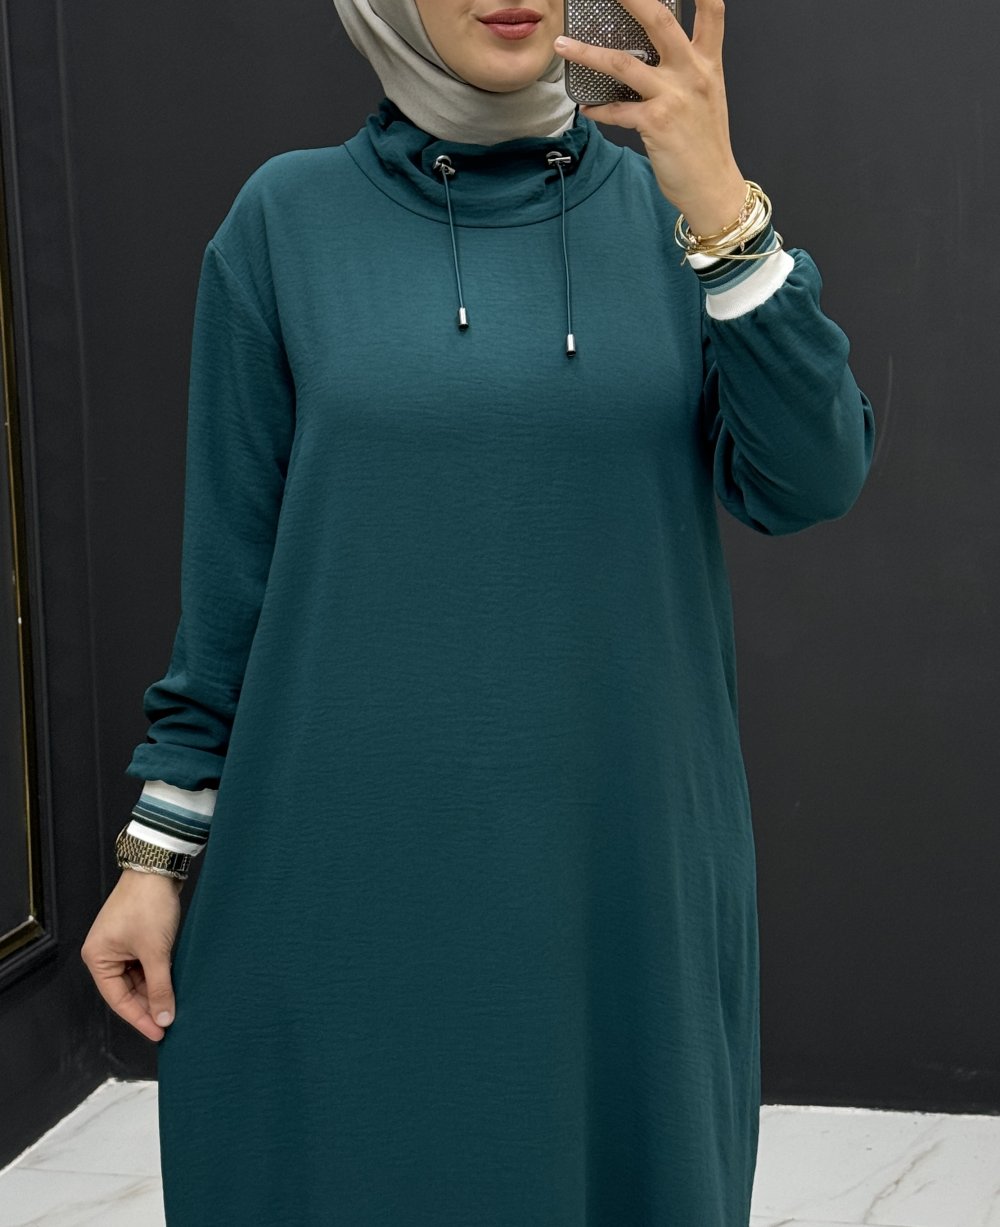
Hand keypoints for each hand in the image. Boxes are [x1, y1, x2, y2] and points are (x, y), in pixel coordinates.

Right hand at [80, 869, 183, 1041]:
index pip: (118, 999)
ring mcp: (120, 944)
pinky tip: (172, 984)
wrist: (158, 867)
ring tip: (174, 1005)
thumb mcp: (155, 951)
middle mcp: (104, 953)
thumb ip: (161, 987)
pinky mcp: (135, 936)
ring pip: (138, 978)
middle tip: (170, 1021)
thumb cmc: (149, 904)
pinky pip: (144, 964)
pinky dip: (157, 975)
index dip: (140, 1018)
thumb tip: (164, 1017)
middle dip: (149, 1005)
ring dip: (155, 990)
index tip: (159, 1032)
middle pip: (127, 990)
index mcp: (97, 958)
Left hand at [553, 0, 747, 235]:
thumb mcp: (705, 98)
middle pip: (659, 21)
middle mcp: (693, 73)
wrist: (713, 186)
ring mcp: (674, 97)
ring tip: (563, 47)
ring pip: (622, 63)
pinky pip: (616, 110)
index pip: (712, 13)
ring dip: (587, 54)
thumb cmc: (705, 145)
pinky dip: (598, 109)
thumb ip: (684, 71)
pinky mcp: (656, 123)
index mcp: (708, 64)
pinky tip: (588, 108)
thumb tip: (647, 58)